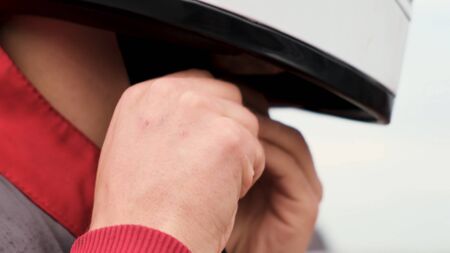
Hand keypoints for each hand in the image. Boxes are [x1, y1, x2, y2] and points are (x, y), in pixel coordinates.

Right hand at [89, 70, 264, 252]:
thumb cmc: (136, 208)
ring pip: (247, 124)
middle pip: (228, 98)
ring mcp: (200, 112)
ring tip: (207, 184)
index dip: (211, 116)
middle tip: (206, 168)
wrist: (141, 239)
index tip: (206, 142)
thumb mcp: (134, 146)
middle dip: (228, 131)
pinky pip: (258, 152)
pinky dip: (246, 178)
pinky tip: (217, 195)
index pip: (199, 84)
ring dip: (238, 155)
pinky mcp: (228, 137)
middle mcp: (171, 94)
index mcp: (145, 95)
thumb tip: (200, 114)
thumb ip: (167, 119)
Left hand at [226, 98, 321, 252]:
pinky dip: (265, 156)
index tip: (217, 99)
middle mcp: (295, 171)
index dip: (245, 108)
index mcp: (278, 163)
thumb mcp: (220, 178)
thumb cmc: (223, 224)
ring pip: (289, 142)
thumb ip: (220, 152)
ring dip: (259, 131)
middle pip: (280, 127)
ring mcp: (305, 187)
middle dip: (251, 115)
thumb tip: (198, 117)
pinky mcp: (305, 204)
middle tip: (223, 106)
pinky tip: (240, 154)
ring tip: (229, 126)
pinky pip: (290, 168)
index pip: (269, 122)